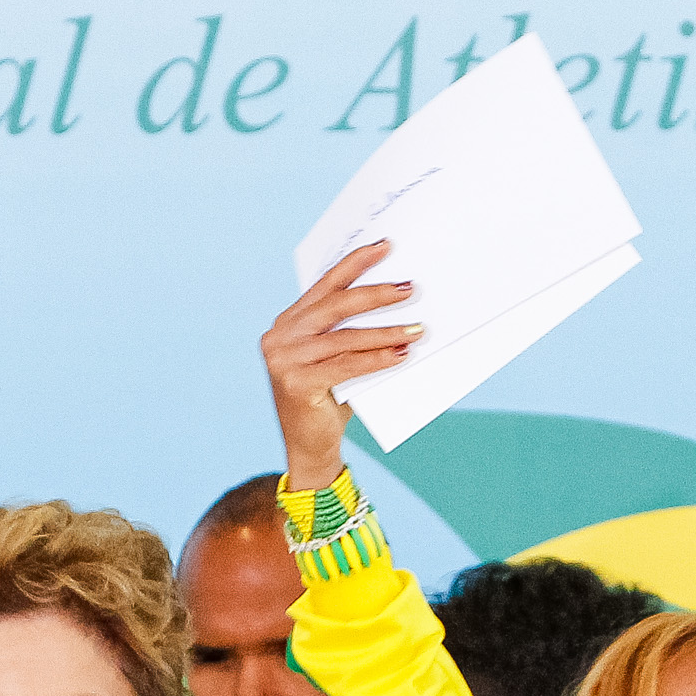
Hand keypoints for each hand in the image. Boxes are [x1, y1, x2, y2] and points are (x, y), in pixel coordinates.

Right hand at [261, 241, 420, 491]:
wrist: (309, 447)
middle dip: (376, 294)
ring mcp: (283, 360)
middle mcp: (279, 336)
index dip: (355, 264)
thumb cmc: (328, 398)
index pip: (325, 285)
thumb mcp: (334, 357)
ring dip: (385, 331)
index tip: (385, 247)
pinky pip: (345, 364)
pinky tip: (401, 355)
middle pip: (335, 306)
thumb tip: (395, 299)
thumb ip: (347, 330)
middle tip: (410, 288)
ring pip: (344, 336)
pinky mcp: (295, 383)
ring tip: (416, 328)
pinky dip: (377, 359)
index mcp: (287, 323)